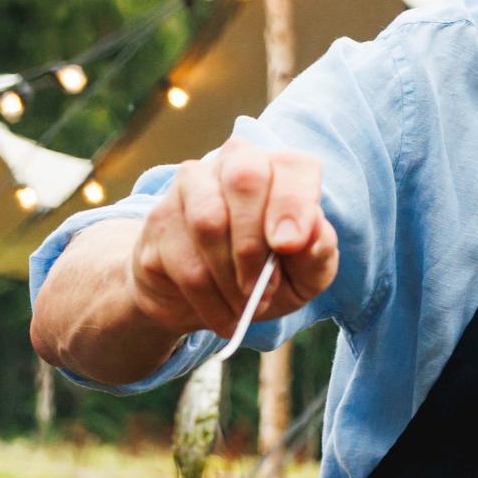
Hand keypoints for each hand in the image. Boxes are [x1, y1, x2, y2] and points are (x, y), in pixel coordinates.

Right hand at [127, 141, 337, 337]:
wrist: (204, 302)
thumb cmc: (266, 277)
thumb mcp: (305, 275)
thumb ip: (318, 253)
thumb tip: (312, 235)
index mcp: (279, 170)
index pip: (293, 167)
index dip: (294, 203)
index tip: (290, 246)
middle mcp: (234, 163)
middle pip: (244, 179)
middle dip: (255, 244)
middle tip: (262, 291)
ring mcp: (191, 186)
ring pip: (208, 221)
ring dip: (231, 278)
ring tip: (244, 307)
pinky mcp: (159, 219)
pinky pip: (185, 260)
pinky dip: (210, 301)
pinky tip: (223, 315)